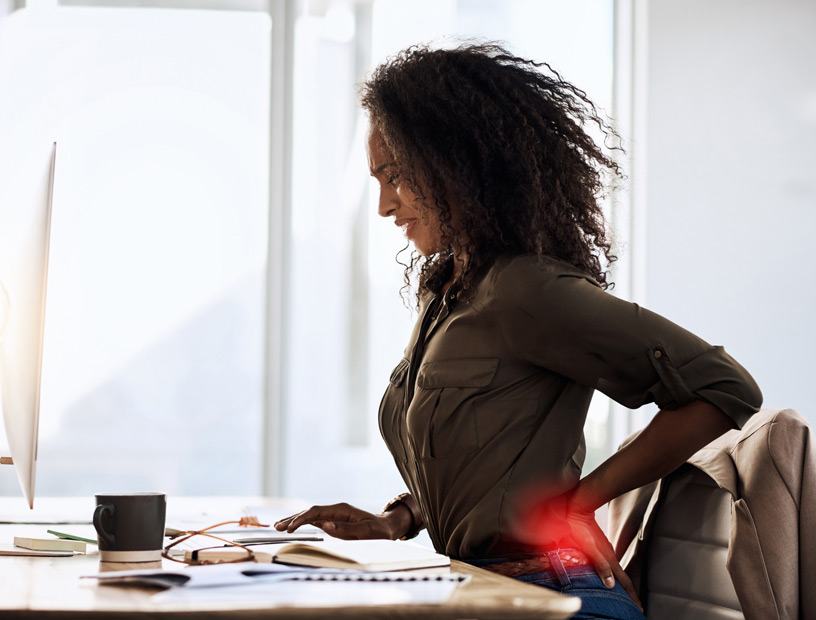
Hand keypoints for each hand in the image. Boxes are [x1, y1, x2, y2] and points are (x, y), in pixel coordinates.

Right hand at [274, 502, 409, 540]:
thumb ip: (346, 528)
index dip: (302, 518)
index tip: (291, 527)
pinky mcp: (333, 521)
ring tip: (278, 526)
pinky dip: (302, 523)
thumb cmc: (379, 531)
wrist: (387, 527)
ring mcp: (334, 515)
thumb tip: (325, 525)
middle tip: (277, 527)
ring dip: (295, 520)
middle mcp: (335, 510)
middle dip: (293, 518)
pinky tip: (293, 526)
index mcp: (342, 509)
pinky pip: (314, 521)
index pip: (317, 512)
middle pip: (310, 512)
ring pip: (310, 516)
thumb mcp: (366, 531)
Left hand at [561, 500, 642, 611]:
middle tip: (635, 605)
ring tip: (623, 594)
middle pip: (623, 578)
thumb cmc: (579, 528)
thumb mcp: (589, 548)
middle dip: (630, 593)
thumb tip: (611, 584)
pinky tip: (608, 574)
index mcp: (609, 559)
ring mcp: (606, 550)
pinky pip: (610, 564)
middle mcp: (610, 555)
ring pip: (617, 570)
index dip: (632, 595)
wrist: (578, 508)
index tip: (639, 608)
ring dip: (621, 584)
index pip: (624, 582)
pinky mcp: (600, 546)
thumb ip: (600, 565)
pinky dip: (613, 574)